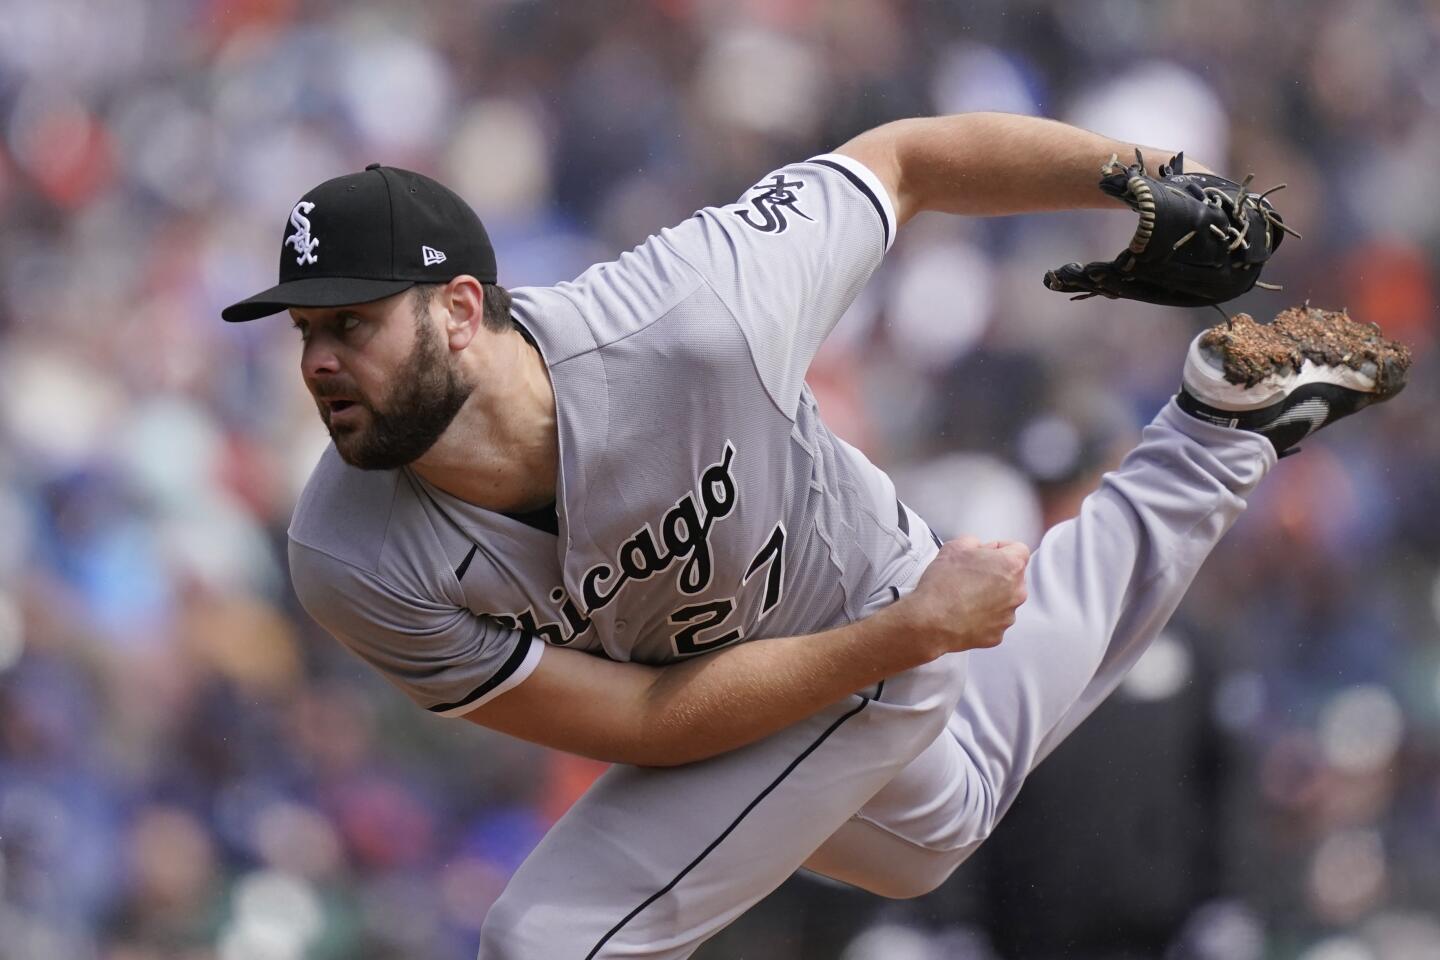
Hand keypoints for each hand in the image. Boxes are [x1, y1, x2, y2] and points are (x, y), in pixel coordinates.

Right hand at [887, 536, 1029, 657]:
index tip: (988, 553)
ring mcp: (1008, 616)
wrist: (930, 621)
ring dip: (991, 596)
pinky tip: (965, 613)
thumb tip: (978, 549)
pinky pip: (995, 620)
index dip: (1002, 549)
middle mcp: (1016, 592)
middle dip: (997, 573)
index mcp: (1010, 566)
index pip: (1019, 550)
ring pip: (1005, 600)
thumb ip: (974, 542)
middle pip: (1013, 577)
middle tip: (972, 575)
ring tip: (965, 596)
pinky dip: (984, 617)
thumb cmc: (942, 584)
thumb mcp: (954, 547)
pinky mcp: (997, 635)